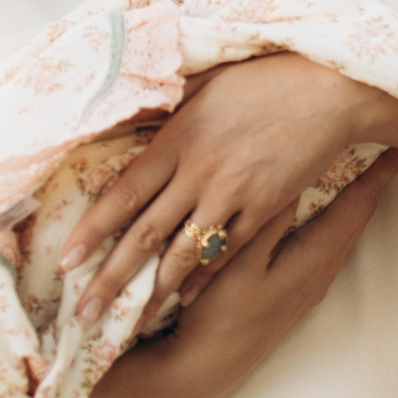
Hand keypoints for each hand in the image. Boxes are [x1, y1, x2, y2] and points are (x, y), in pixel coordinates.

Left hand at [62, 53, 397, 322]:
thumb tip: (136, 103)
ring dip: (151, 291)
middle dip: (108, 279)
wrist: (331, 90)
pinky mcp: (265, 208)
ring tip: (124, 320)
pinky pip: (227, 252)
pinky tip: (182, 298)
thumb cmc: (268, 76)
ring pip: (183, 253)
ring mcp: (233, 194)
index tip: (66, 260)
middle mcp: (199, 171)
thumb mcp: (208, 79)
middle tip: (80, 314)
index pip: (123, 193)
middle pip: (144, 234)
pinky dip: (202, 278)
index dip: (92, 230)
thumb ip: (170, 100)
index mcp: (178, 137)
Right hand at [109, 148, 397, 397]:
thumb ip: (267, 223)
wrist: (205, 369)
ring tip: (362, 163)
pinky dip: (332, 214)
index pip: (358, 205)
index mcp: (314, 258)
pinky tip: (320, 204)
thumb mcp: (239, 265)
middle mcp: (322, 270)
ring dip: (354, 196)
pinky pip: (324, 239)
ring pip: (341, 228)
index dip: (382, 173)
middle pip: (357, 215)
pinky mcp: (295, 289)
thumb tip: (295, 180)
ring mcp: (310, 282)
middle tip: (386, 142)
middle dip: (374, 179)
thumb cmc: (219, 317)